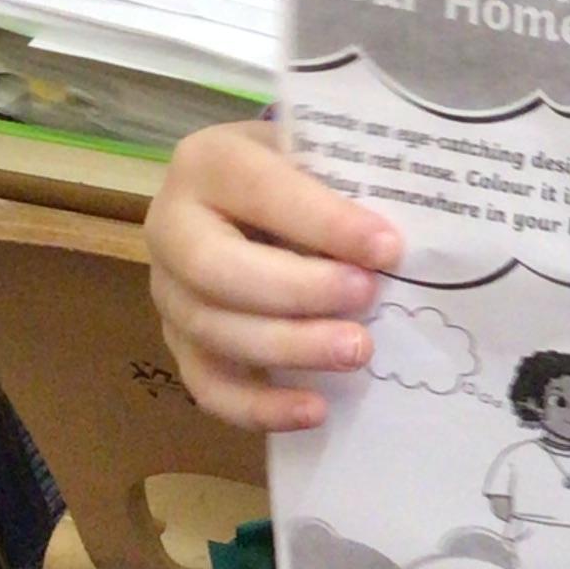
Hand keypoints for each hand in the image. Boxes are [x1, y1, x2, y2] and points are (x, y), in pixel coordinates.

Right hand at [144, 121, 399, 431]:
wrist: (256, 198)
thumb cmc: (302, 173)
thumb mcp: (318, 157)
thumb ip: (346, 184)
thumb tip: (400, 244)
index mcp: (207, 163)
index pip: (260, 191)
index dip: (324, 222)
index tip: (387, 247)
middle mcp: (172, 227)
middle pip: (217, 268)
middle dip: (298, 289)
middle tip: (367, 295)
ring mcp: (169, 292)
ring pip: (214, 330)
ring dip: (290, 348)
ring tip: (358, 351)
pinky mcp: (180, 344)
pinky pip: (208, 385)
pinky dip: (259, 407)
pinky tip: (315, 411)